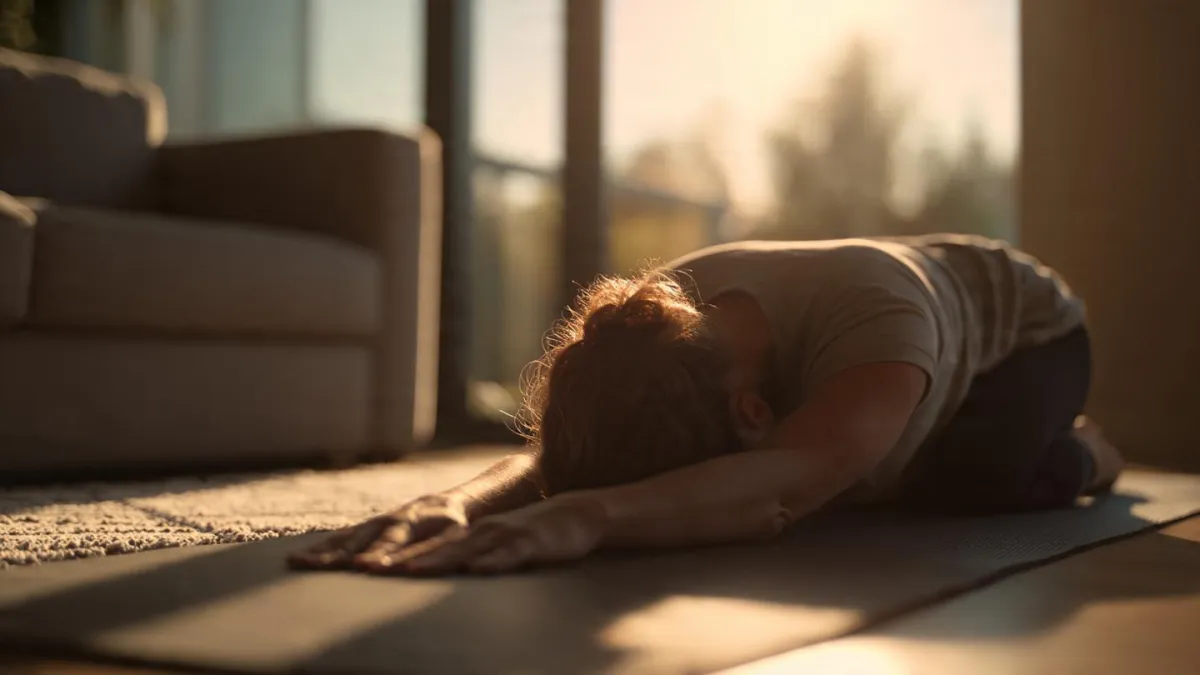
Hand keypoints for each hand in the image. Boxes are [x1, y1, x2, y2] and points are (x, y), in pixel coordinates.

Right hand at [287, 493, 467, 569]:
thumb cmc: (451, 526)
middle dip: (332, 555)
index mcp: (408, 525)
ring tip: (292, 562)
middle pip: (355, 541)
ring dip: (317, 552)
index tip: (361, 567)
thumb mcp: (451, 537)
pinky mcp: (363, 530)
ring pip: (341, 539)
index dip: (376, 554)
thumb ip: (430, 553)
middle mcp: (384, 522)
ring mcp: (370, 525)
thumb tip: (407, 569)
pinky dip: (318, 548)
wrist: (444, 504)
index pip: (390, 543)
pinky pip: (338, 539)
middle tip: (306, 565)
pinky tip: (297, 558)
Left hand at [354, 494, 608, 575]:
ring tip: (410, 569)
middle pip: (435, 549)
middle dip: (402, 559)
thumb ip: (468, 560)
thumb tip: (438, 576)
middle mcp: (480, 533)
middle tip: (369, 569)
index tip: (361, 567)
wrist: (576, 514)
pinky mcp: (529, 544)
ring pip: (465, 550)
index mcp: (469, 536)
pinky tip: (476, 568)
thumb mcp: (494, 550)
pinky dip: (490, 562)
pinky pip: (507, 555)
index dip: (393, 557)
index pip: (424, 549)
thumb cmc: (533, 537)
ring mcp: (503, 536)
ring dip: (437, 559)